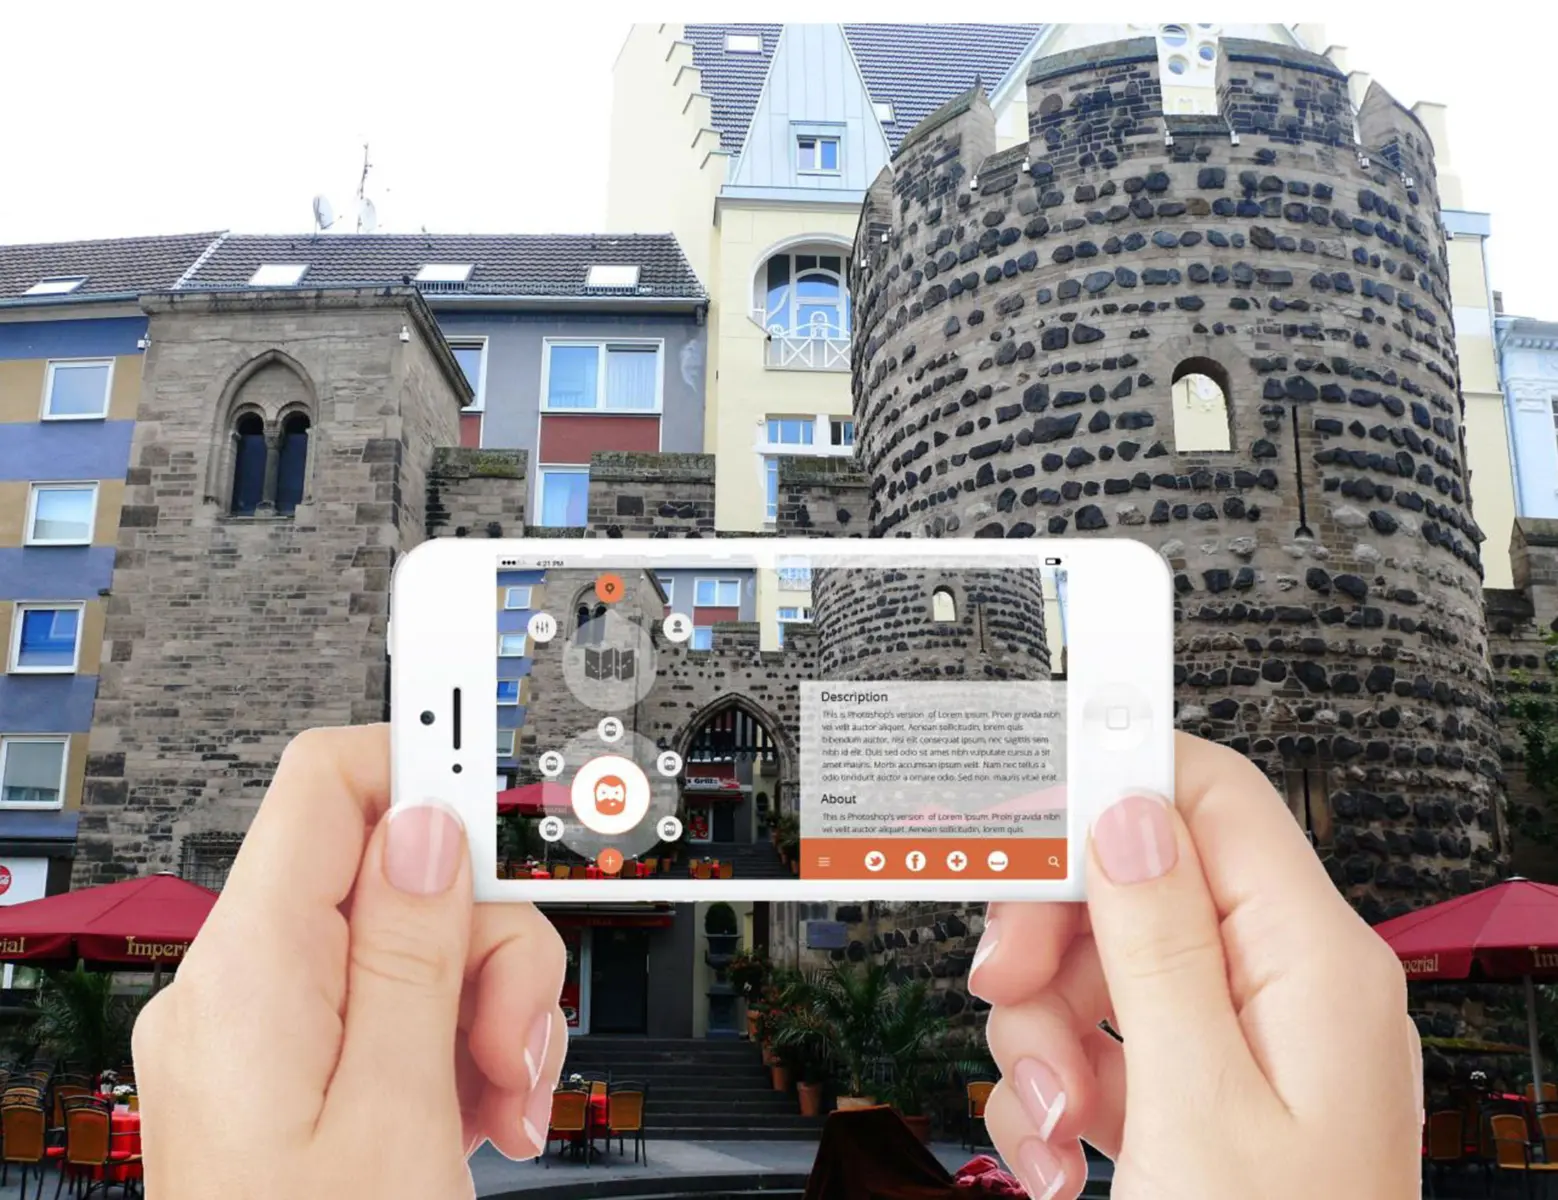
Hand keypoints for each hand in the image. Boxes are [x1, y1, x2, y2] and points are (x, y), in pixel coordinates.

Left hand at [132, 725, 567, 1197]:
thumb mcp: (396, 1112)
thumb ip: (411, 953)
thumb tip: (424, 825)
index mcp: (251, 975)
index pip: (330, 786)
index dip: (427, 765)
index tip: (506, 765)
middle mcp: (245, 986)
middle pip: (403, 873)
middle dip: (486, 944)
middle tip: (507, 1037)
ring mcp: (271, 1029)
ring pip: (419, 942)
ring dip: (486, 1010)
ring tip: (500, 1099)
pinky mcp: (302, 1065)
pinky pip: (398, 1005)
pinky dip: (456, 1046)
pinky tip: (475, 1112)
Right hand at [969, 732, 1420, 1199]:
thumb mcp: (1197, 1107)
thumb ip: (1161, 947)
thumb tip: (1130, 814)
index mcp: (1312, 968)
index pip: (1209, 800)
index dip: (1110, 780)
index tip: (1023, 789)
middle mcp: (1285, 991)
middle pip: (1135, 884)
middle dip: (1050, 936)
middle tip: (1004, 985)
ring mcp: (1242, 1047)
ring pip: (1102, 968)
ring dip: (1041, 1035)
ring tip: (1050, 1118)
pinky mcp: (1199, 1096)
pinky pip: (1104, 1044)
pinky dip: (1058, 1089)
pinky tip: (1060, 1151)